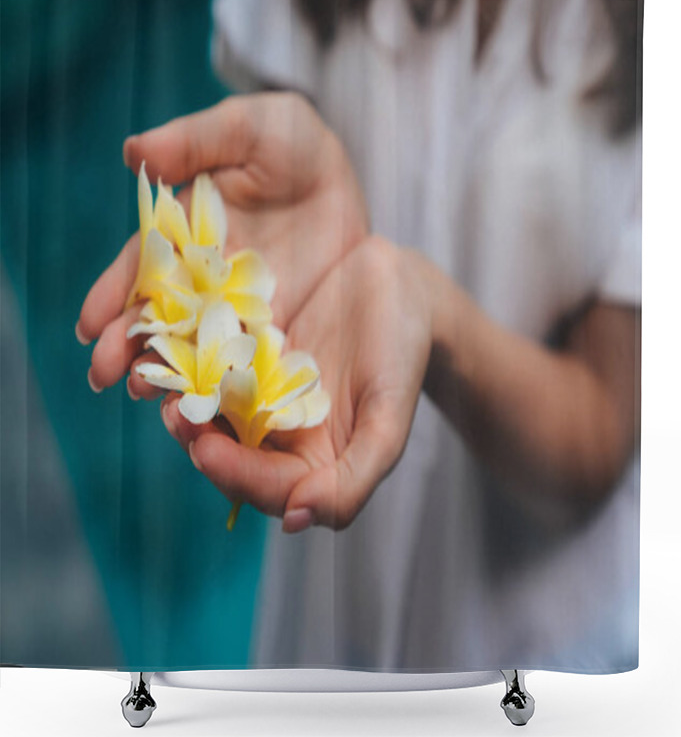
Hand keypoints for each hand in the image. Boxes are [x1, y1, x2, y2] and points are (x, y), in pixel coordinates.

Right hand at [77, 92, 367, 393]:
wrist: (344, 177)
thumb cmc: (292, 143)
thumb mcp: (250, 128)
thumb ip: (197, 140)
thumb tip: (134, 152)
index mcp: (183, 232)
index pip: (142, 266)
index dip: (113, 293)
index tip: (90, 325)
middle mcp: (203, 276)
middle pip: (160, 315)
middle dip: (129, 344)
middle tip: (106, 376)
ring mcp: (239, 305)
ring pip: (195, 345)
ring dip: (168, 371)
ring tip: (145, 397)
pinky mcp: (275, 324)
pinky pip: (246, 357)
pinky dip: (224, 381)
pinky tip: (209, 404)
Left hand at [160, 236, 433, 532]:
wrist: (399, 286)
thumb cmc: (402, 355)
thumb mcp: (389, 420)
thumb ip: (353, 480)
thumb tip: (297, 521)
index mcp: (311, 460)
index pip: (266, 484)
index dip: (235, 473)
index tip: (206, 451)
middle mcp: (274, 429)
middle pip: (225, 447)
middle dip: (194, 434)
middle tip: (171, 414)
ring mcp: (252, 386)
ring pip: (205, 403)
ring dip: (176, 396)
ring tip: (151, 378)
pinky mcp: (239, 343)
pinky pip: (203, 352)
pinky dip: (178, 349)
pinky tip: (157, 340)